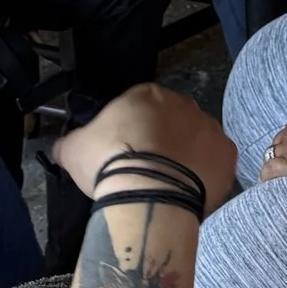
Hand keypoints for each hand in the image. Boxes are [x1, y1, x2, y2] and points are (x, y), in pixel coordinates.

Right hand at [56, 83, 237, 211]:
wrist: (149, 194)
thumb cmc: (110, 163)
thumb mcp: (74, 149)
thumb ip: (69, 142)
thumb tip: (58, 147)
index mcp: (148, 93)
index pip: (142, 106)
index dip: (133, 132)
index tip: (126, 154)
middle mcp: (184, 103)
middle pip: (173, 121)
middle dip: (164, 142)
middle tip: (148, 171)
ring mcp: (210, 126)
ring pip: (198, 141)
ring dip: (187, 158)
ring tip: (170, 186)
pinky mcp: (227, 153)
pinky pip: (217, 162)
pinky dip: (207, 174)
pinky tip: (191, 192)